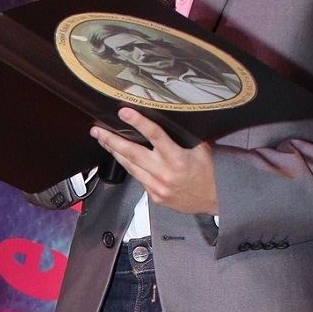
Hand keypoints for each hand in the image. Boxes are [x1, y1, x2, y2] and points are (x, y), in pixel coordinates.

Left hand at [92, 110, 218, 214]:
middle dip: (111, 140)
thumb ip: (183, 136)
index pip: (155, 136)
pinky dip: (128, 166)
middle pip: (132, 153)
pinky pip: (137, 178)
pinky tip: (120, 157)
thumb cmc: (209, 172)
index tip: (124, 112)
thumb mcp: (201, 149)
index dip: (138, 122)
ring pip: (129, 166)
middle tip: (97, 130)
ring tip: (102, 140)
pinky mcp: (154, 196)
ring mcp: (157, 187)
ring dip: (114, 152)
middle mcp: (165, 173)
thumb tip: (167, 119)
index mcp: (178, 159)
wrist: (214, 199)